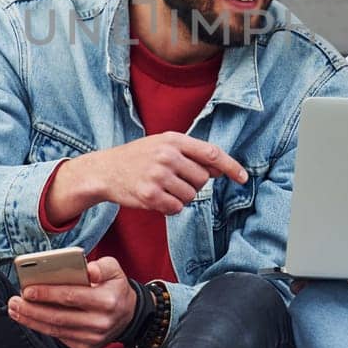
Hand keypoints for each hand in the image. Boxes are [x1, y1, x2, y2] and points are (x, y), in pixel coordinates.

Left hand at [7, 256, 138, 347]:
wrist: (128, 314)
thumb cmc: (114, 287)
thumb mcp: (114, 269)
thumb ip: (101, 266)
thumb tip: (87, 269)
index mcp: (107, 301)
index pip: (72, 297)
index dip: (47, 293)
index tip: (27, 289)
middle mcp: (101, 323)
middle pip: (59, 317)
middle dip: (32, 310)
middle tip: (13, 302)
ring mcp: (93, 338)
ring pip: (56, 330)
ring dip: (32, 321)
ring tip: (15, 310)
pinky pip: (60, 338)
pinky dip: (42, 328)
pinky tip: (30, 319)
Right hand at [58, 132, 247, 217]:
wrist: (105, 170)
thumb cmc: (138, 157)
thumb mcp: (163, 145)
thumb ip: (191, 154)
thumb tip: (220, 169)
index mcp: (173, 139)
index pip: (211, 153)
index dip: (231, 166)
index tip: (242, 178)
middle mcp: (167, 156)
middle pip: (202, 179)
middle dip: (194, 183)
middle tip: (174, 179)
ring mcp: (158, 176)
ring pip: (191, 196)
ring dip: (181, 196)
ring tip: (162, 187)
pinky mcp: (150, 195)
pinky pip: (176, 208)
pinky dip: (170, 207)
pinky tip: (156, 197)